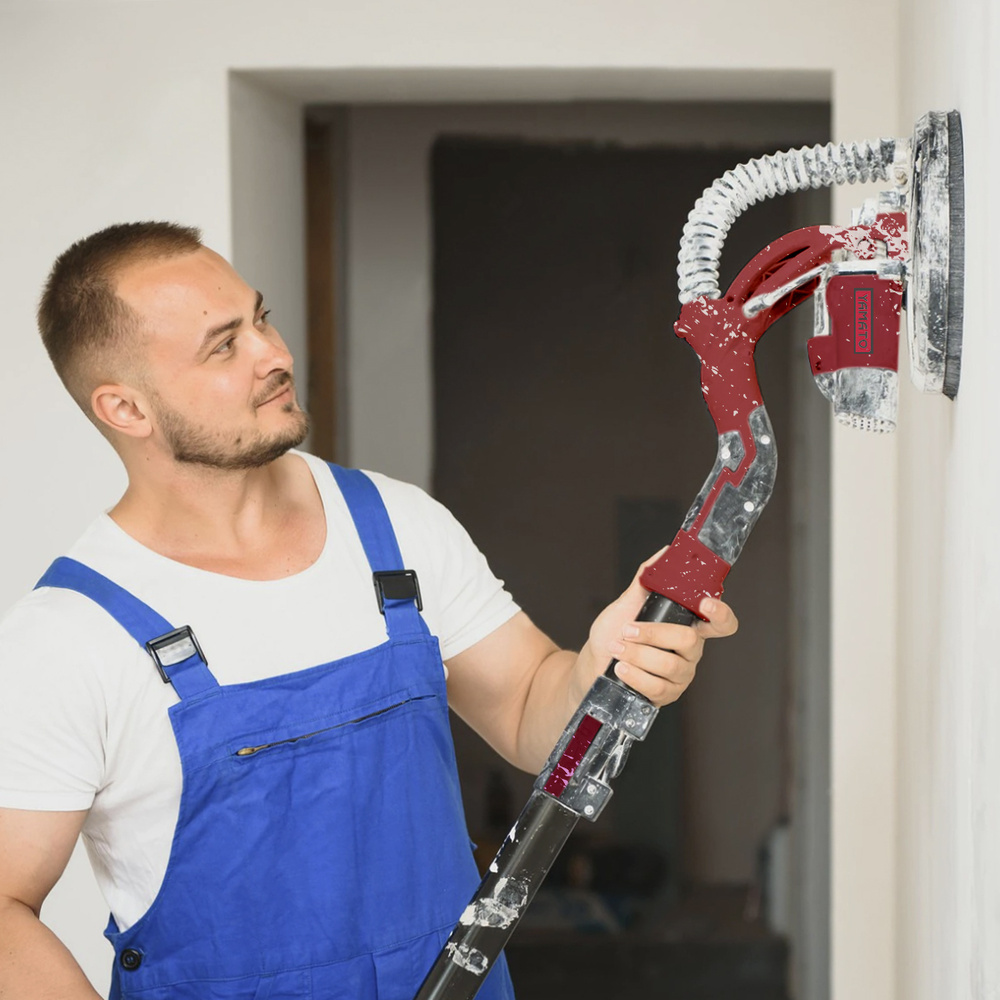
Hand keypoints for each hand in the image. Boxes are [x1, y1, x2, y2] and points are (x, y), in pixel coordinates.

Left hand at [581, 561, 737, 707]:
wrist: (595, 662)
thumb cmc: (614, 631)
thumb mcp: (628, 602)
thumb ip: (647, 579)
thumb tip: (664, 553)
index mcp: (687, 625)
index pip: (721, 623)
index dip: (721, 614)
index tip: (705, 603)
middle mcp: (690, 651)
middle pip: (690, 642)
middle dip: (654, 634)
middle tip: (627, 630)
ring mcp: (680, 675)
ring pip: (670, 666)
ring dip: (638, 654)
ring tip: (617, 648)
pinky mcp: (666, 694)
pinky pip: (657, 687)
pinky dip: (634, 675)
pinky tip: (620, 668)